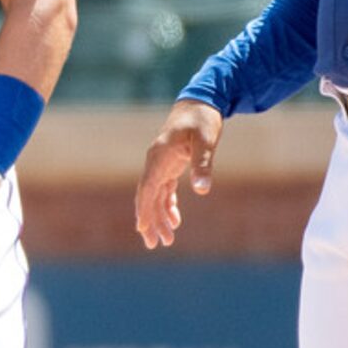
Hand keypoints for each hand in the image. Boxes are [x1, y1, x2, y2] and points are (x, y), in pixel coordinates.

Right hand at [134, 99, 223, 248]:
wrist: (201, 102)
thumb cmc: (202, 119)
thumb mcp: (205, 141)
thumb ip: (203, 164)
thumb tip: (203, 190)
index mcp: (159, 158)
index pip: (147, 189)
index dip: (144, 210)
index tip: (142, 230)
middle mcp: (156, 162)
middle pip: (148, 197)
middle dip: (150, 221)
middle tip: (154, 245)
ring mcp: (162, 164)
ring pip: (156, 196)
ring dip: (160, 217)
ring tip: (166, 240)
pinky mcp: (171, 165)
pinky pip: (164, 190)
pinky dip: (168, 205)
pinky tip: (175, 220)